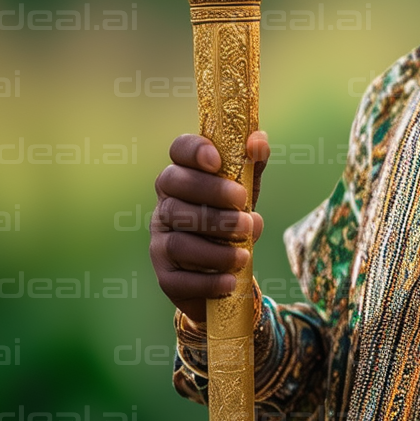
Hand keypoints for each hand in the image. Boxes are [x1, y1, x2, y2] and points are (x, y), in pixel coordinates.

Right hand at [149, 131, 269, 322]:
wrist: (224, 271)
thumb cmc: (232, 219)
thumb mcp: (245, 190)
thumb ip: (252, 165)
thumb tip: (258, 140)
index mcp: (185, 177)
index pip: (178, 151)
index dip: (194, 151)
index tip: (217, 161)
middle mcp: (166, 204)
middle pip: (176, 190)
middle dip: (212, 197)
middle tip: (244, 211)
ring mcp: (161, 240)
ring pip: (178, 239)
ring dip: (215, 247)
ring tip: (244, 254)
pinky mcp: (166, 275)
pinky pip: (179, 278)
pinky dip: (207, 280)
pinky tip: (230, 279)